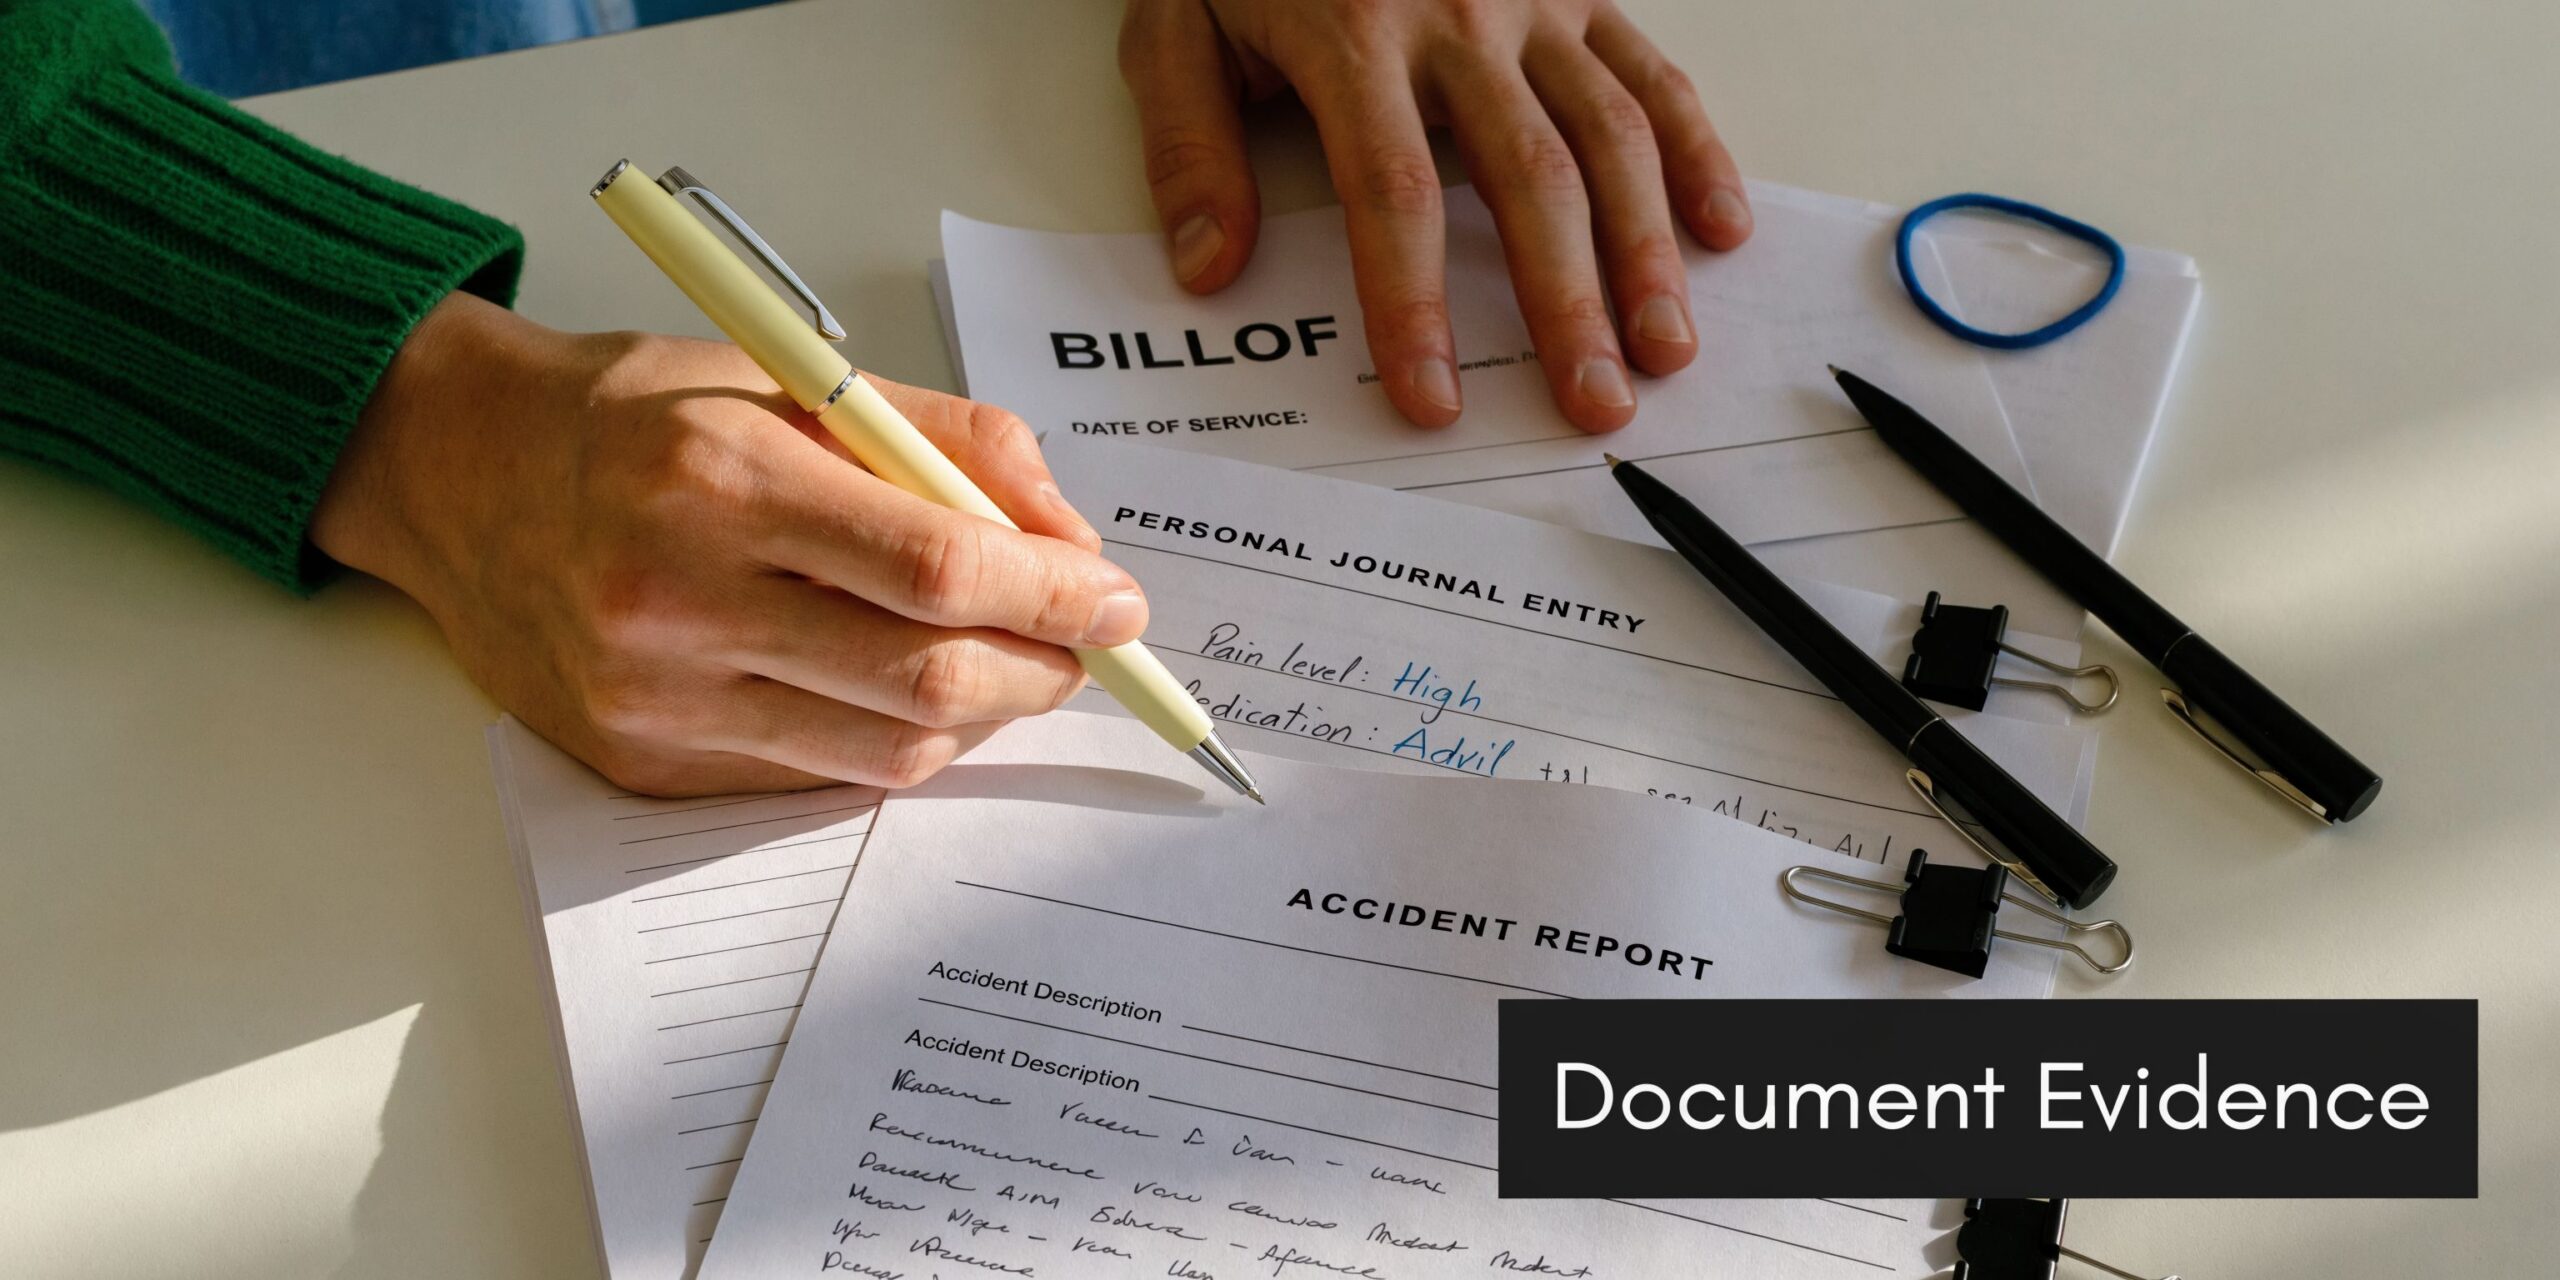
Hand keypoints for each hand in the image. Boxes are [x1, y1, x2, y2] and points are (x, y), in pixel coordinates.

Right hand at [312, 294, 1145, 795]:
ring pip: (885, 748)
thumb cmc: (642, 414)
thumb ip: (950, 446)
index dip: (1053, 595)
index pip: (936, 568)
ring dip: (982, 715)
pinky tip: (910, 690)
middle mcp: (675, 597)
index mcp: (720, 475)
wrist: (459, 472)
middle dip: (1040, 669)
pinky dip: (895, 739)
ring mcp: (652, 696)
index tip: (1116, 600)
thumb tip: (1069, 541)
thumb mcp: (798, 377)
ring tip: (1008, 664)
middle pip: (924, 677)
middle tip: (1083, 643)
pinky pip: (818, 774)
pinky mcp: (641, 761)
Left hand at [1119, 0, 1750, 433]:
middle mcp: (1460, 17)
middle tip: (1594, 404)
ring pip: (1609, 135)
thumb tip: (1210, 266)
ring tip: (1664, 350)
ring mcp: (1535, 1)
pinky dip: (1697, 150)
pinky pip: (1652, 72)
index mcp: (1354, 35)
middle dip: (1567, 303)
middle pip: (1527, 180)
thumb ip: (1187, 143)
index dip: (1416, 305)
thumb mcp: (1175, 22)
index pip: (1394, 194)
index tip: (1432, 398)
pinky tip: (1719, 229)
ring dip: (1646, 249)